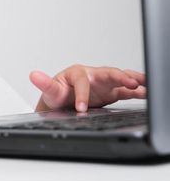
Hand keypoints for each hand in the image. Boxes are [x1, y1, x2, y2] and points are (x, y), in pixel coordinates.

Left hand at [29, 65, 145, 111]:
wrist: (63, 102)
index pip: (82, 81)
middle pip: (107, 72)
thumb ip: (44, 84)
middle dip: (119, 76)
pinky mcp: (110, 92)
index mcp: (77, 73)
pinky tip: (146, 92)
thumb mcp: (50, 90)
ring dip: (132, 80)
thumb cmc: (58, 94)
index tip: (81, 107)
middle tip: (129, 83)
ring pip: (120, 78)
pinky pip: (125, 91)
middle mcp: (92, 75)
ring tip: (144, 83)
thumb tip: (34, 75)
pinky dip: (136, 91)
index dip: (82, 94)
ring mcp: (103, 83)